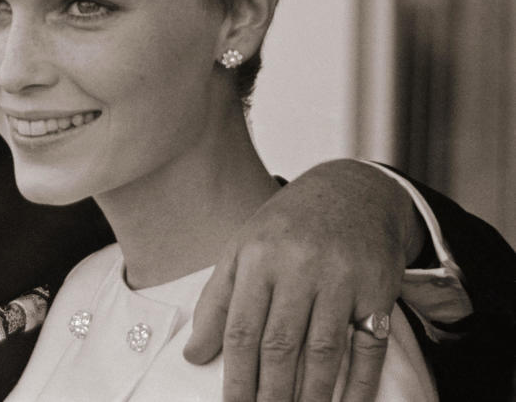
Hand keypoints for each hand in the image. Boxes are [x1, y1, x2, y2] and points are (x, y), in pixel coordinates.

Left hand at [183, 159, 424, 401]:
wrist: (352, 191)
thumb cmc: (286, 227)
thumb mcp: (242, 250)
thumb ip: (217, 302)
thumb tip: (193, 356)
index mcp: (258, 257)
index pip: (242, 328)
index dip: (235, 375)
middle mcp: (300, 267)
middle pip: (281, 344)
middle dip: (270, 394)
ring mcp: (342, 279)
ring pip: (324, 350)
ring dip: (311, 396)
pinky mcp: (378, 290)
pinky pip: (369, 347)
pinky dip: (360, 384)